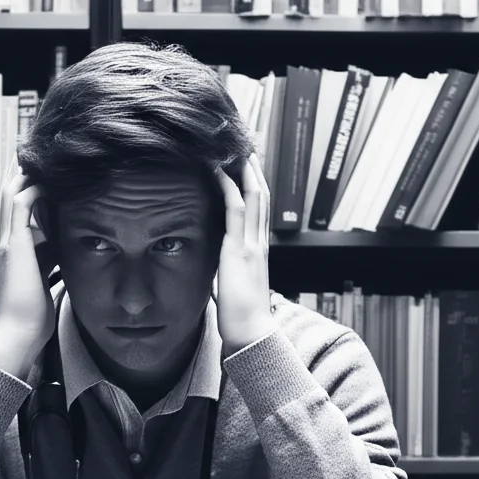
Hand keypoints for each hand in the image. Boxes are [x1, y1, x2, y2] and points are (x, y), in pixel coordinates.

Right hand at [0, 157, 56, 377]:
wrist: (18, 336)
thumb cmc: (33, 316)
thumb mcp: (45, 278)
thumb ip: (50, 259)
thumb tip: (66, 246)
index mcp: (10, 248)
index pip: (14, 207)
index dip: (27, 186)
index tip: (46, 171)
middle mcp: (3, 241)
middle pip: (9, 192)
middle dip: (24, 170)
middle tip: (43, 152)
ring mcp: (5, 242)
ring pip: (12, 192)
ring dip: (28, 172)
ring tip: (47, 155)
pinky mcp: (13, 246)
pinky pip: (21, 204)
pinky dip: (35, 187)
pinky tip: (53, 179)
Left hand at [214, 153, 273, 351]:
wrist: (250, 334)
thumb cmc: (241, 318)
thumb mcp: (233, 287)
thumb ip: (227, 274)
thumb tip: (217, 272)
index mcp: (258, 250)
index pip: (259, 210)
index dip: (255, 185)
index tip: (247, 166)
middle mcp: (259, 242)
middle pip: (261, 195)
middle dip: (254, 168)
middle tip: (246, 144)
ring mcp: (251, 243)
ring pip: (253, 195)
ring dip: (243, 169)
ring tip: (233, 147)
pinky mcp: (238, 249)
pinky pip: (234, 209)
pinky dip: (227, 186)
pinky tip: (218, 170)